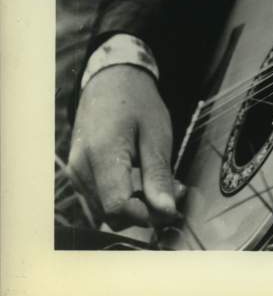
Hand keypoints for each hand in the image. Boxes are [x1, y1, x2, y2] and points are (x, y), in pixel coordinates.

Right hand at [67, 65, 182, 229]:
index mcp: (102, 153)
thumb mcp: (157, 134)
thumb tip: (166, 213)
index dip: (147, 215)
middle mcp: (81, 168)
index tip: (173, 207)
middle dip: (145, 211)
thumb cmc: (137, 102)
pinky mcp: (77, 175)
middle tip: (175, 190)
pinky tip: (141, 179)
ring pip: (106, 211)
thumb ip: (159, 176)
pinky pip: (100, 199)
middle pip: (112, 214)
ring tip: (161, 182)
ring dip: (135, 206)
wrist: (111, 81)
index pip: (118, 207)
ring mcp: (75, 172)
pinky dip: (123, 197)